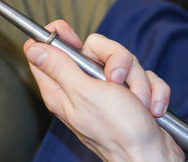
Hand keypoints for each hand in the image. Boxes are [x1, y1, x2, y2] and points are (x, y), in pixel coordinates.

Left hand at [23, 20, 183, 161]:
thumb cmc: (120, 131)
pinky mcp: (129, 94)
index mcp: (63, 87)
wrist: (153, 156)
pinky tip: (151, 108)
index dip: (57, 37)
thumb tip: (34, 48)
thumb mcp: (85, 94)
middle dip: (116, 59)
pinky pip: (142, 76)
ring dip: (138, 81)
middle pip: (93, 48)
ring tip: (138, 102)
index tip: (73, 38)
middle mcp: (83, 86)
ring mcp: (108, 90)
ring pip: (123, 60)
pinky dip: (151, 90)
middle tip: (117, 79)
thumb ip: (59, 67)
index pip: (47, 51)